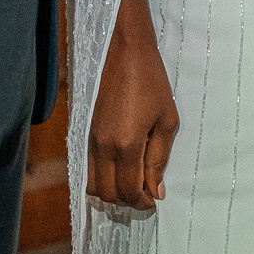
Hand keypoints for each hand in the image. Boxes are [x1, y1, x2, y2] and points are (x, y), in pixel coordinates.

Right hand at [88, 15, 177, 208]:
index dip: (144, 202)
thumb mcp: (167, 120)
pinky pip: (88, 169)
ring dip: (113, 192)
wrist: (124, 52)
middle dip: (128, 201)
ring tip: (134, 184)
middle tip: (147, 194)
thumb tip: (156, 190)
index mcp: (125, 145)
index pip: (129, 190)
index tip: (156, 199)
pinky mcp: (86, 134)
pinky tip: (121, 170)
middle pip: (108, 194)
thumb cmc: (152, 83)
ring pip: (93, 185)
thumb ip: (159, 158)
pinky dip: (102, 179)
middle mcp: (103, 148)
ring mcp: (91, 142)